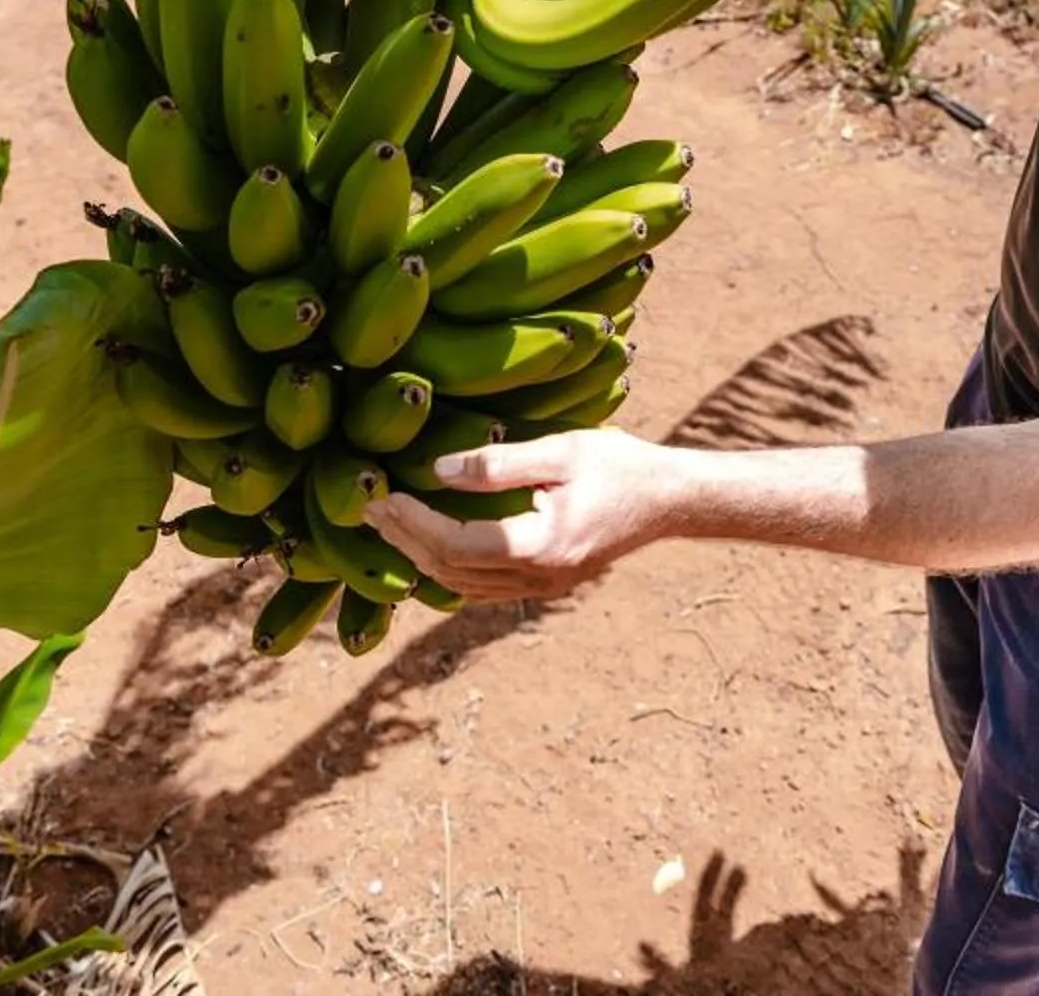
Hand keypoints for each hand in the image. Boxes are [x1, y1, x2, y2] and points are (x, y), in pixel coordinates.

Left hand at [362, 430, 682, 602]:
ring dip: (422, 557)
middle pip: (451, 571)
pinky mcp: (547, 582)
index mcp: (540, 545)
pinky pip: (484, 587)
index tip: (380, 497)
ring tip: (389, 525)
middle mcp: (537, 577)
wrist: (670, 500)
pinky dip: (451, 569)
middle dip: (406, 540)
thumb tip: (437, 471)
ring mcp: (543, 587)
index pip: (456, 545)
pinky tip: (432, 546)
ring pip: (464, 587)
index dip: (412, 523)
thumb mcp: (561, 450)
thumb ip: (498, 463)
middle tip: (368, 509)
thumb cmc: (620, 466)